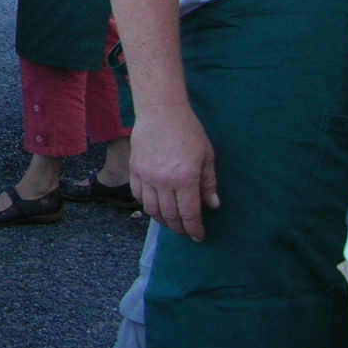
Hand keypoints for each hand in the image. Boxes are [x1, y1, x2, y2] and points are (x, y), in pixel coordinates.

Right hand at [130, 104, 220, 240]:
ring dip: (162, 220)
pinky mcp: (135, 170)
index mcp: (185, 179)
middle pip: (170, 215)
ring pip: (152, 209)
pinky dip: (146, 205)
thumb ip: (209, 183)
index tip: (198, 236)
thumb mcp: (206, 156)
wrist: (160, 111)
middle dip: (179, 228)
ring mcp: (146, 177)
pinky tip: (155, 206)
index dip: (194, 228)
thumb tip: (213, 205)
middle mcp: (164, 182)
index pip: (189, 214)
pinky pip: (138, 195)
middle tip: (186, 232)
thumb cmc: (188, 130)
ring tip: (171, 222)